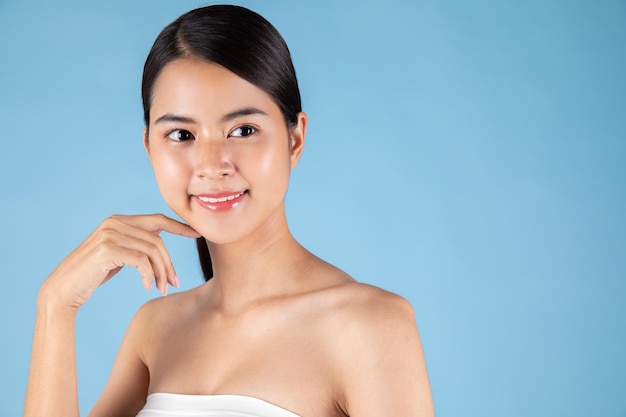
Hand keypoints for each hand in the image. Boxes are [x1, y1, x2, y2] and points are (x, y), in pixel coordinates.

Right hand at [39, 214, 200, 309]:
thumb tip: (160, 243)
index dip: (180, 226)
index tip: (198, 234)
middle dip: (169, 263)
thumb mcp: (119, 255)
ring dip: (162, 273)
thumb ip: (136, 244)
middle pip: (158, 240)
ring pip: (152, 250)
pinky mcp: (107, 249)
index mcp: (120, 221)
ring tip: (163, 289)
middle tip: (174, 283)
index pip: (157, 219)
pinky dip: (149, 275)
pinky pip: (141, 261)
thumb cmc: (93, 274)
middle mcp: (115, 222)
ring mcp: (110, 234)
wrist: (64, 290)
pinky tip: (147, 287)